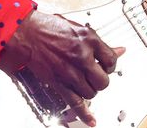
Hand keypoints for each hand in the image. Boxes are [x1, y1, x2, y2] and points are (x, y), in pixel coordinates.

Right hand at [0, 10, 124, 125]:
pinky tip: (91, 120)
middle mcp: (83, 57)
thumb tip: (120, 50)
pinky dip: (85, 114)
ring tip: (83, 83)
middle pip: (103, 80)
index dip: (110, 65)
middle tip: (94, 75)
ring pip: (91, 93)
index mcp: (90, 40)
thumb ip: (100, 43)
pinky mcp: (59, 83)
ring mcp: (71, 72)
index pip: (111, 59)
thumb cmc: (49, 28)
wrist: (27, 34)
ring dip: (89, 90)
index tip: (105, 65)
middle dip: (100, 80)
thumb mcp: (79, 29)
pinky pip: (76, 103)